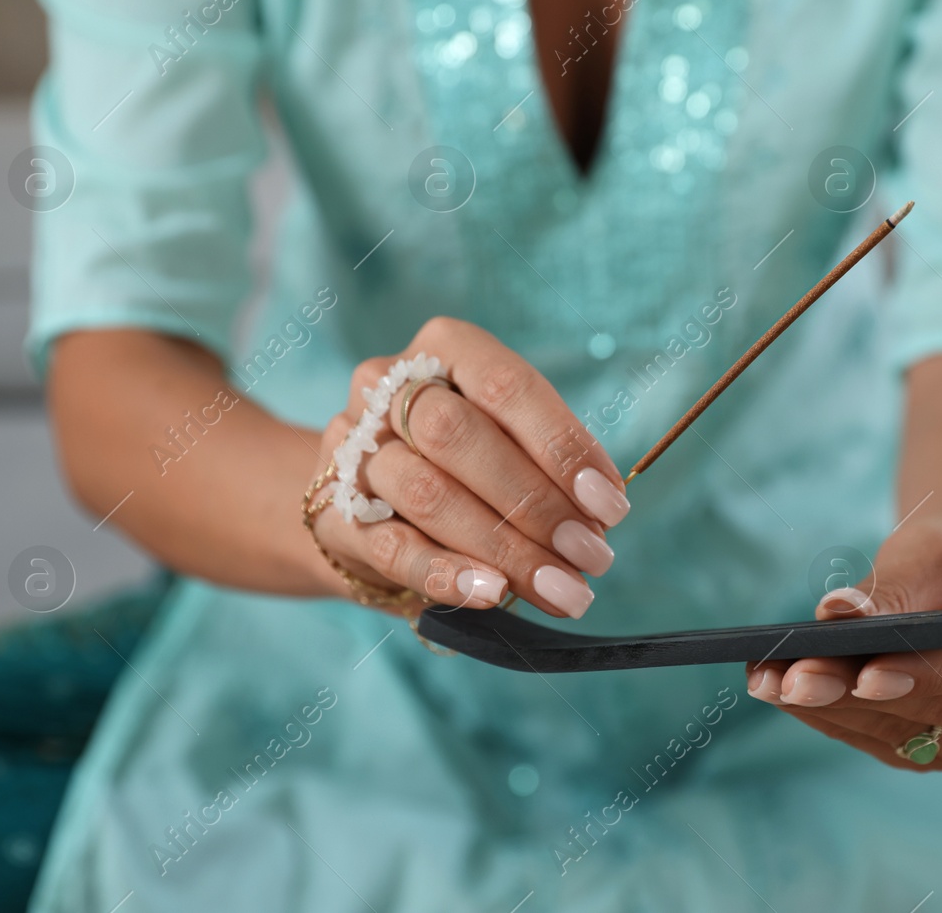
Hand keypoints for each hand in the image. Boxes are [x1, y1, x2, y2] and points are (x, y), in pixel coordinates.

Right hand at [310, 317, 629, 618]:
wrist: (359, 498)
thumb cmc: (457, 460)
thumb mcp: (503, 435)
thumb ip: (546, 461)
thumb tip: (601, 513)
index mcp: (444, 348)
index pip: (506, 385)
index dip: (562, 447)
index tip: (610, 505)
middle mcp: (388, 386)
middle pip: (459, 436)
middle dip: (536, 502)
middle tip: (590, 555)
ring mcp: (353, 448)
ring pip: (428, 494)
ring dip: (506, 548)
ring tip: (561, 589)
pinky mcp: (332, 515)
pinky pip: (392, 546)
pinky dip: (447, 573)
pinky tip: (493, 595)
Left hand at [745, 514, 941, 770]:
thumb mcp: (939, 547)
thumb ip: (895, 584)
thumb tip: (837, 613)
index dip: (926, 674)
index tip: (865, 675)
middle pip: (932, 704)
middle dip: (852, 688)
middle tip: (786, 674)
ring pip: (895, 730)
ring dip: (825, 705)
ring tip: (765, 676)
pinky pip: (878, 742)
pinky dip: (826, 715)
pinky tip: (778, 689)